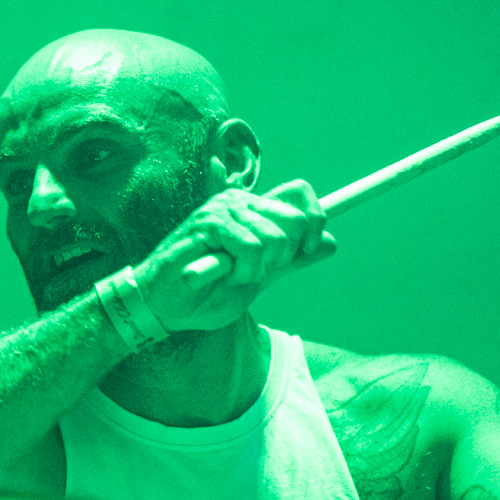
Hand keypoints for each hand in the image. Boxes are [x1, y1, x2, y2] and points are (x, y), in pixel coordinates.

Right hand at [134, 181, 335, 331]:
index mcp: (254, 209)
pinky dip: (239, 271)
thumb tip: (331, 243)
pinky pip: (249, 247)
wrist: (167, 305)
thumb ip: (293, 260)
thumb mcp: (261, 276)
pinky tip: (218, 274)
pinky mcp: (208, 222)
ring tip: (228, 275)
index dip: (315, 223)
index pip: (301, 194)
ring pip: (274, 240)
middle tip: (251, 271)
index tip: (300, 255)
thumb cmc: (208, 291)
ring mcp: (223, 209)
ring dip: (254, 271)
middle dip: (282, 258)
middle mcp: (240, 201)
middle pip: (296, 220)